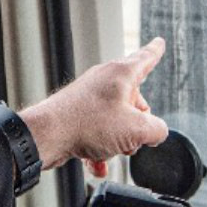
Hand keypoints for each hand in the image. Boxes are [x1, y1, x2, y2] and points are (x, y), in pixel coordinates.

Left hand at [20, 38, 169, 173]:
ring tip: (111, 150)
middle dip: (137, 123)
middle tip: (134, 137)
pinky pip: (96, 133)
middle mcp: (103, 81)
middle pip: (133, 100)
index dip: (155, 52)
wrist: (48, 136)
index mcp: (121, 74)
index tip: (159, 43)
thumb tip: (157, 132)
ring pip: (115, 121)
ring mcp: (88, 97)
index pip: (145, 58)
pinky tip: (97, 163)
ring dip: (118, 141)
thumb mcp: (136, 129)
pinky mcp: (75, 115)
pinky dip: (99, 149)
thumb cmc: (87, 124)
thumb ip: (157, 129)